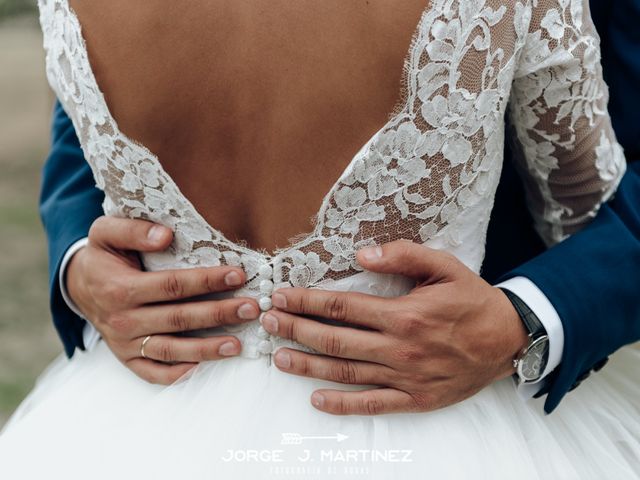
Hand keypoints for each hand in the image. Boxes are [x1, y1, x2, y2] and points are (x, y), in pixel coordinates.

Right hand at [66, 216, 260, 383]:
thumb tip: (166, 235)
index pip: (172, 285)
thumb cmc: (102, 256)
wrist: (78, 286)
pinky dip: (178, 375)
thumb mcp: (106, 232)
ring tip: (238, 345)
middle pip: (179, 319)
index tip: (237, 275)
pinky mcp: (127, 359)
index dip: (206, 281)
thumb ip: (133, 230)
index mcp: (120, 288)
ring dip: (206, 349)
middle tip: (251, 309)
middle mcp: (123, 320)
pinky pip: (153, 373)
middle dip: (218, 314)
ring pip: (170, 350)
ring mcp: (125, 344)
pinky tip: (204, 369)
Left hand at [260, 239, 528, 414]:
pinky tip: (316, 398)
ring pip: (345, 371)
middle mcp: (399, 347)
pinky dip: (342, 403)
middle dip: (295, 329)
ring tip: (278, 357)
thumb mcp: (444, 266)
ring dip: (308, 364)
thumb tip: (361, 253)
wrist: (509, 340)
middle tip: (267, 322)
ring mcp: (406, 377)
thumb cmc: (472, 300)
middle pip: (334, 339)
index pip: (341, 307)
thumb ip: (403, 255)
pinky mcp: (415, 398)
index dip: (306, 301)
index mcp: (404, 314)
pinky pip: (372, 404)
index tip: (282, 296)